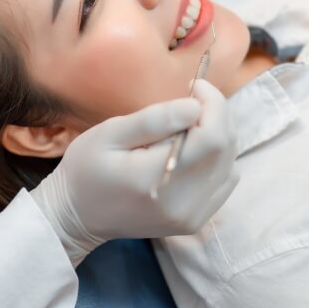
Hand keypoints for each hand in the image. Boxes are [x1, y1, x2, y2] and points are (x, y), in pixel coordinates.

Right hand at [30, 80, 238, 265]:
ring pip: (230, 163)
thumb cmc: (87, 168)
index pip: (211, 137)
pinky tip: (194, 148)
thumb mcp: (110, 133)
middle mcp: (181, 203)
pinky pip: (225, 181)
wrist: (78, 215)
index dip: (213, 104)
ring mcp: (191, 217)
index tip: (194, 85)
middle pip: (225, 149)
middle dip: (217, 114)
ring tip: (190, 123)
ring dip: (219, 134)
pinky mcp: (195, 221)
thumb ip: (154, 120)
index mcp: (155, 178)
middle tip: (192, 98)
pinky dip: (218, 158)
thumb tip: (195, 107)